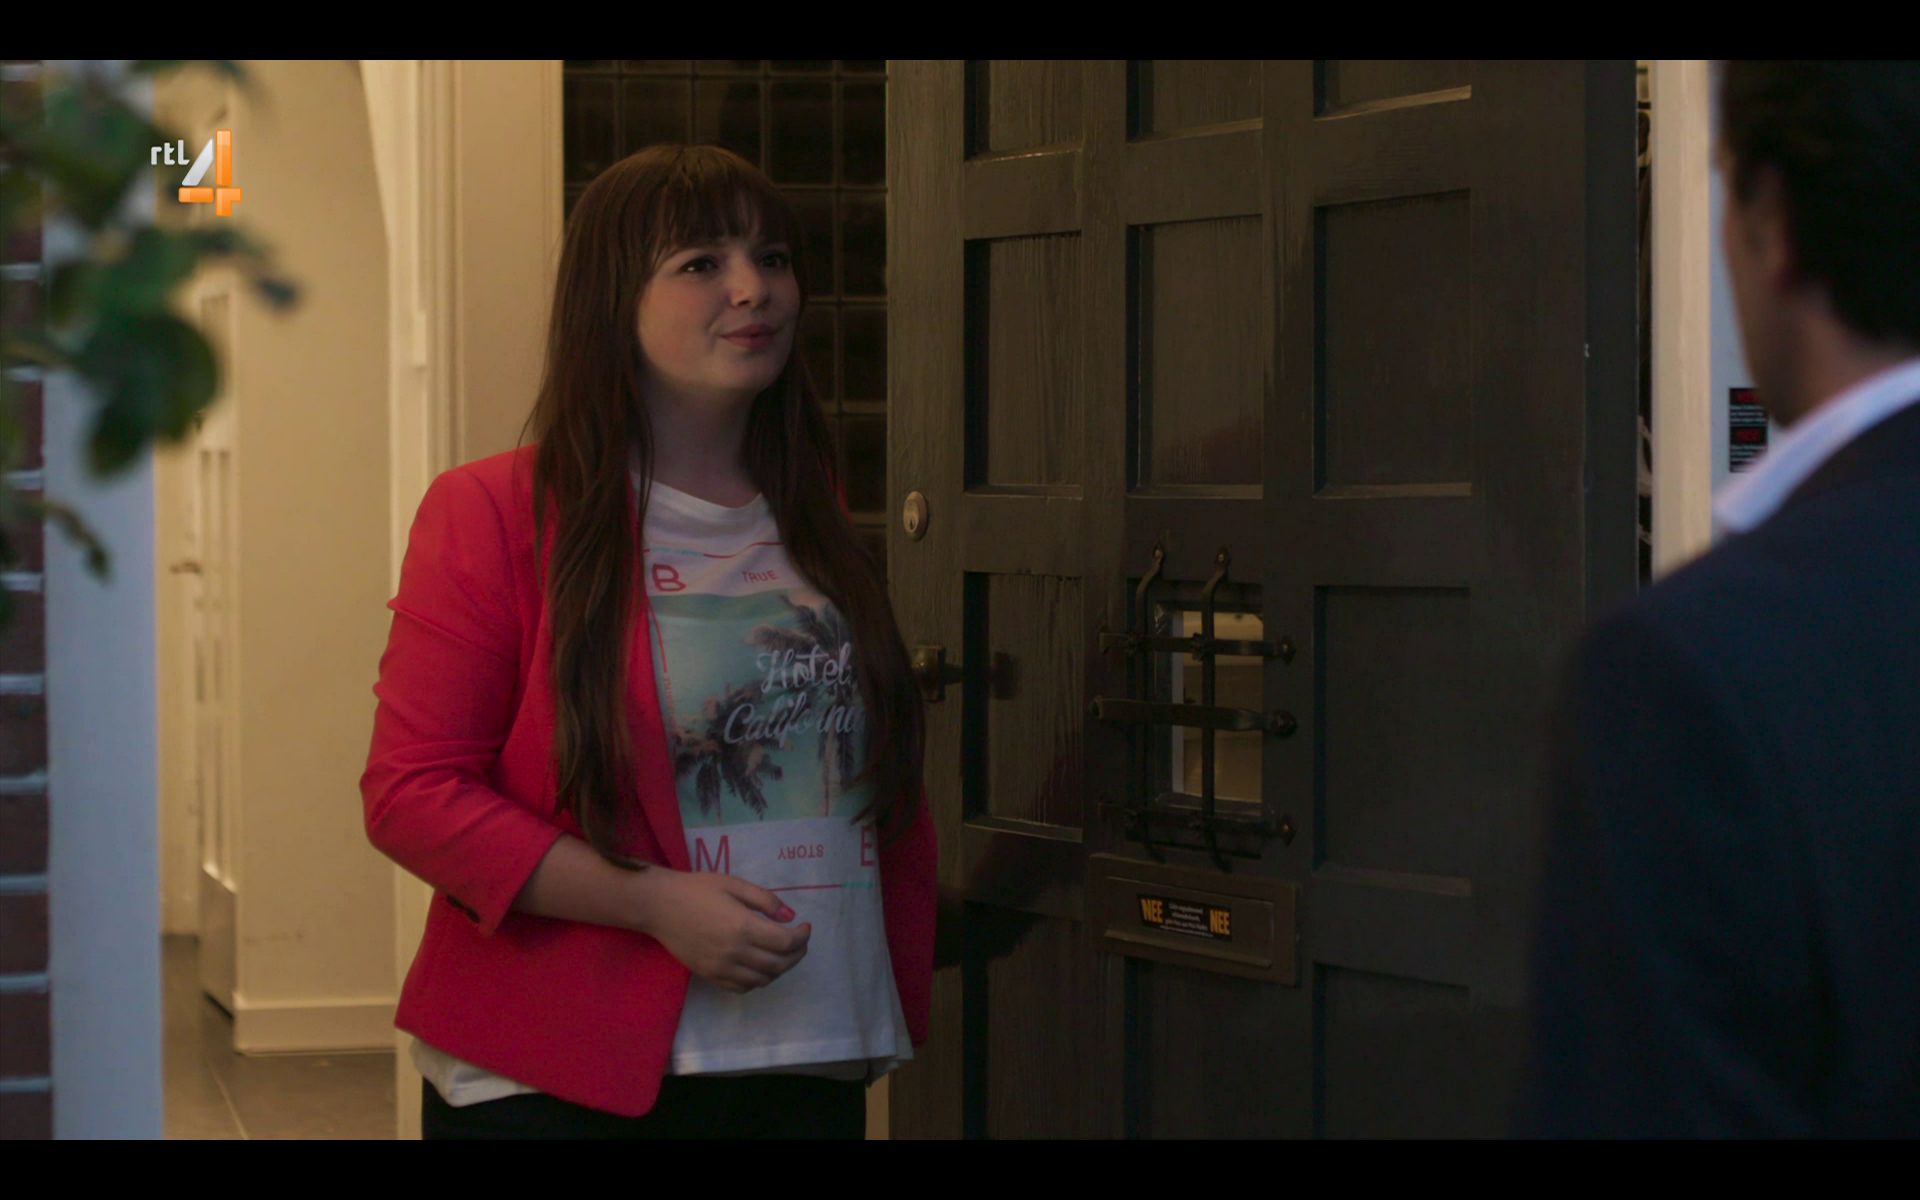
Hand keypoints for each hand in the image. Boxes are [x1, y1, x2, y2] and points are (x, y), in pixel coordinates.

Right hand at [630, 868, 810, 992]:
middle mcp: (735, 952)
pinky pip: (742, 988)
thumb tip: (790, 917)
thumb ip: (765, 900)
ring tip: (783, 953)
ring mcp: (721, 968)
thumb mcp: (734, 884)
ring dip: (780, 969)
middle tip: (800, 941)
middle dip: (797, 954)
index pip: (786, 943)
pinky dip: (758, 980)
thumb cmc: (696, 889)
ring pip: (763, 980)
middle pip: (779, 965)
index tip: (805, 926)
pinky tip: (759, 966)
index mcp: (743, 926)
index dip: (802, 937)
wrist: (658, 905)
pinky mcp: (709, 975)